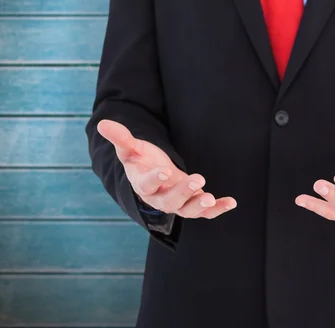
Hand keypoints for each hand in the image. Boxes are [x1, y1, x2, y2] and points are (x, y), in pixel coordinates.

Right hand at [97, 119, 236, 218]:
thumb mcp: (131, 149)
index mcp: (143, 185)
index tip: (164, 171)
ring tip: (211, 198)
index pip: (147, 185)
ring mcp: (177, 204)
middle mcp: (160, 198)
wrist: (154, 176)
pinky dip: (217, 208)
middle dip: (184, 192)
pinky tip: (231, 202)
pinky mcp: (192, 204)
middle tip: (198, 179)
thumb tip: (102, 123)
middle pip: (170, 201)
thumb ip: (120, 138)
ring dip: (200, 206)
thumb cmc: (141, 161)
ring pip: (187, 210)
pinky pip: (205, 212)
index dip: (154, 179)